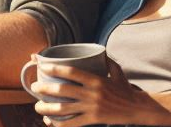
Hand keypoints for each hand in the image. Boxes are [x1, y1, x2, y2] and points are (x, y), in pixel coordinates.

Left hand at [30, 58, 170, 126]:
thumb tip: (96, 50)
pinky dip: (59, 124)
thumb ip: (105, 60)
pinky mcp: (93, 119)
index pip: (71, 72)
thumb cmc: (124, 88)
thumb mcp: (117, 71)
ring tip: (37, 107)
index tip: (41, 66)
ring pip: (64, 109)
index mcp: (96, 79)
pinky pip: (72, 123)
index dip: (54, 69)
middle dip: (44, 89)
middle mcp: (92, 93)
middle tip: (33, 88)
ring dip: (47, 109)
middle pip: (63, 90)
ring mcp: (92, 108)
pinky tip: (50, 122)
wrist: (137, 108)